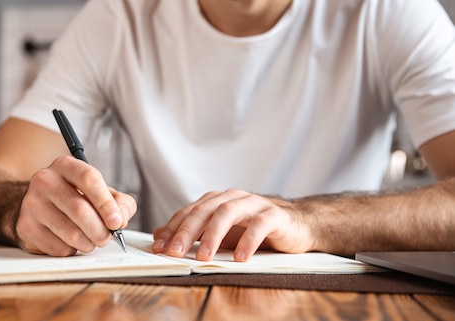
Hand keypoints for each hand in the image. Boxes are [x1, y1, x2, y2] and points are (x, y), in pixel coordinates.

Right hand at [14, 155, 136, 255]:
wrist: (40, 207)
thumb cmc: (75, 198)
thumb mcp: (100, 193)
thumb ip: (120, 202)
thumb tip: (121, 219)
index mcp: (65, 165)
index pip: (89, 179)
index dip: (106, 203)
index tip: (117, 222)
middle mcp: (45, 180)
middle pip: (79, 209)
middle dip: (100, 230)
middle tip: (106, 237)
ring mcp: (32, 203)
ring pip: (70, 232)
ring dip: (88, 243)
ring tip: (90, 240)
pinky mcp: (25, 227)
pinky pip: (58, 247)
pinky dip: (71, 250)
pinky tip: (70, 241)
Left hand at [151, 189, 314, 261]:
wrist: (296, 225)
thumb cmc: (254, 229)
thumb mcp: (220, 233)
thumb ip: (192, 233)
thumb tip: (159, 236)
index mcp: (217, 200)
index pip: (189, 212)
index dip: (173, 229)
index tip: (159, 247)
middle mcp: (233, 197)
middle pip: (205, 211)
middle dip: (187, 232)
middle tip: (175, 252)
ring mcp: (254, 203)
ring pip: (228, 213)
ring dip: (213, 235)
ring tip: (203, 257)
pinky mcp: (274, 214)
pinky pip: (259, 225)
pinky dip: (247, 241)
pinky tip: (239, 258)